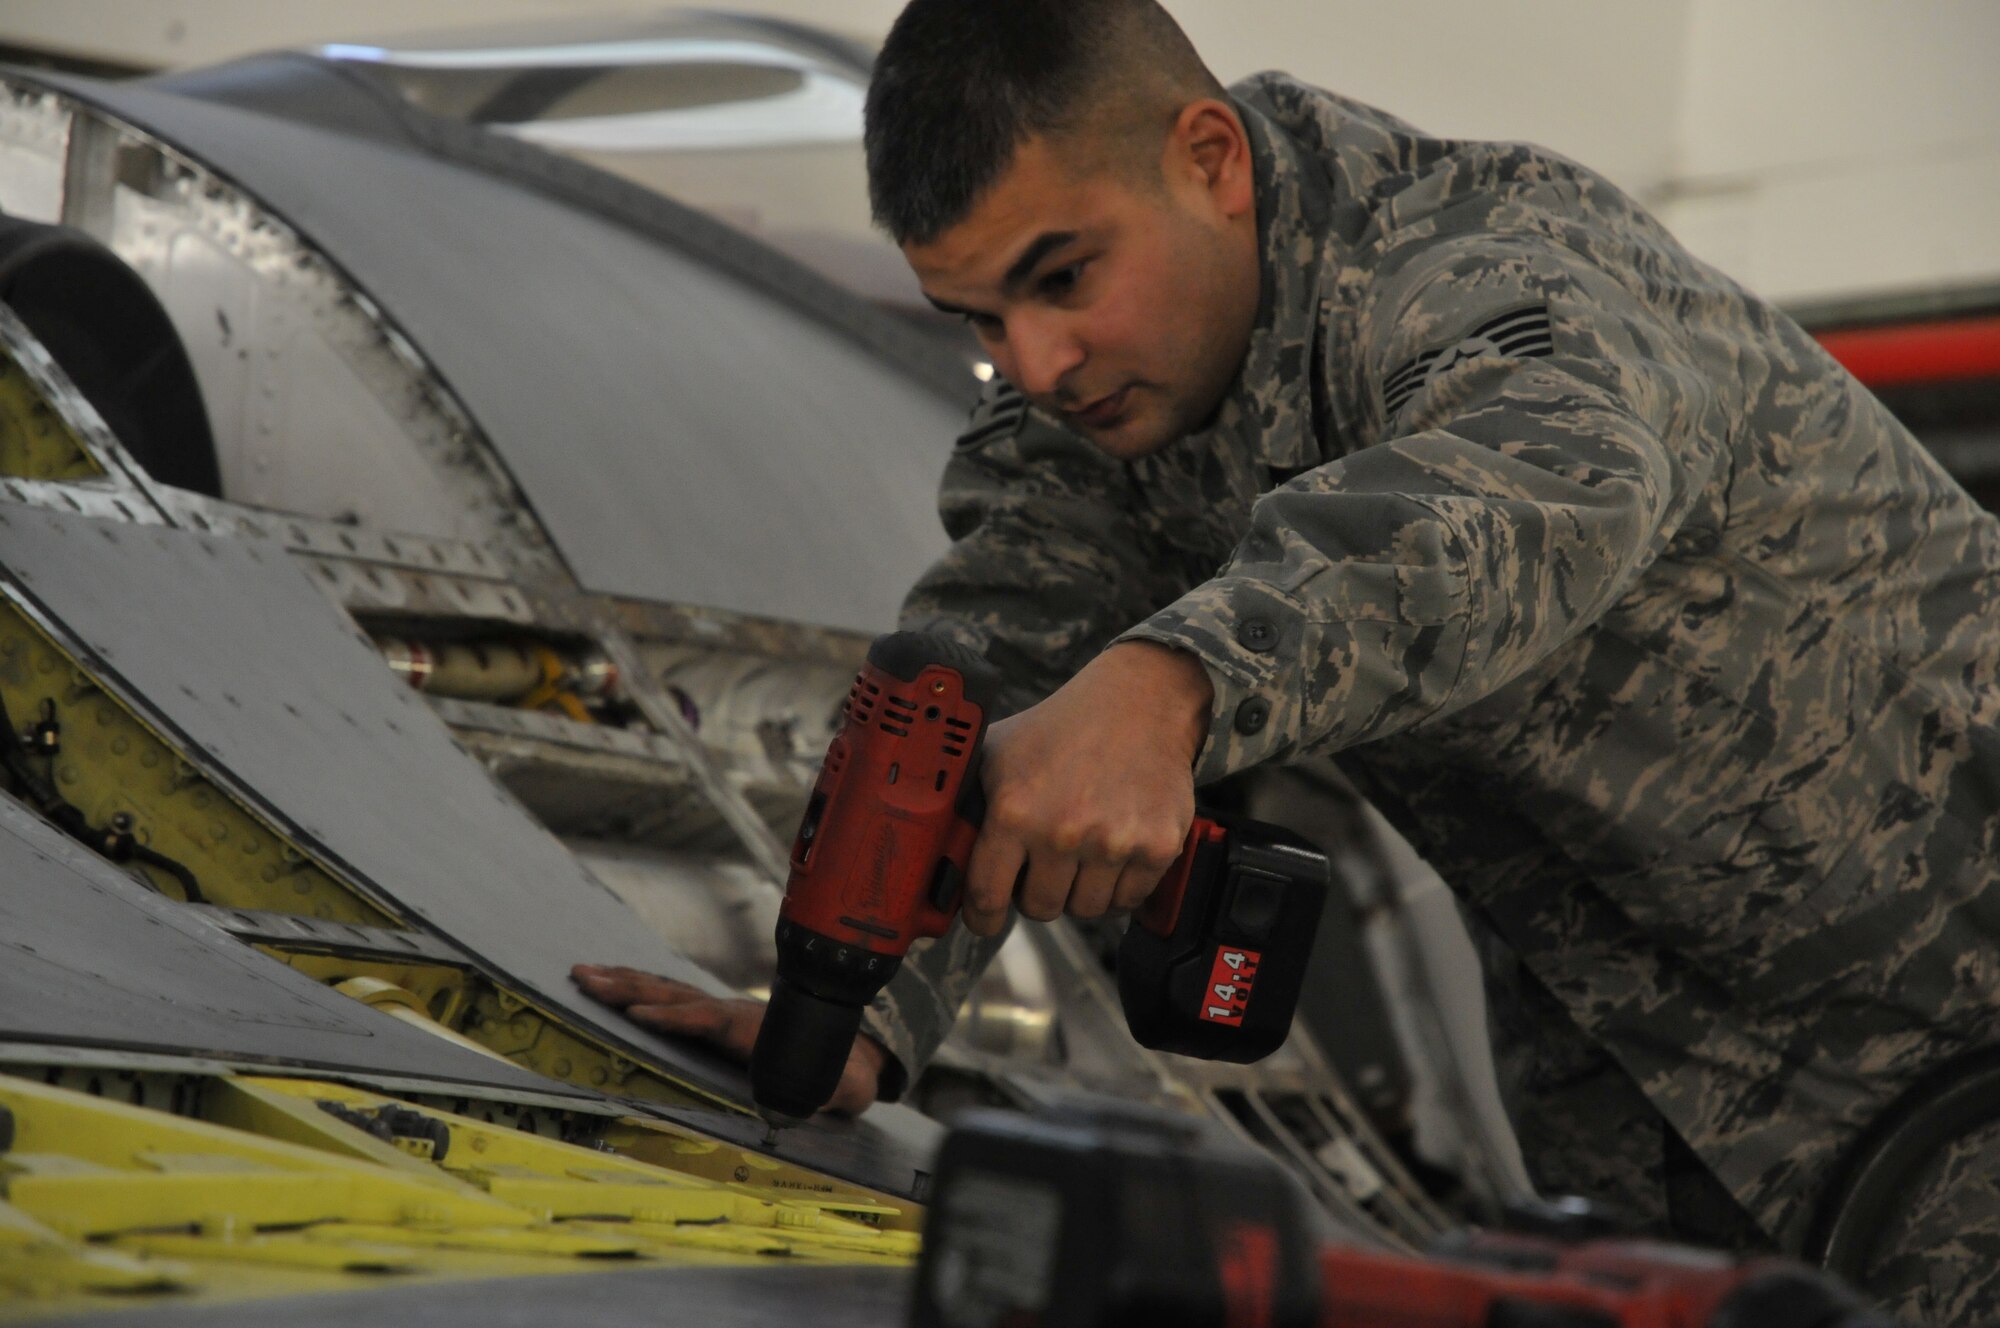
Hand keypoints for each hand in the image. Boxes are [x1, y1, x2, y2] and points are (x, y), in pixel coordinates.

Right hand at [569, 964, 889, 1114]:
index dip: (676, 1018)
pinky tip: (609, 981)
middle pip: (676, 995)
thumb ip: (827, 1095)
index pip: (710, 1021)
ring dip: (624, 980)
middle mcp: (732, 1013)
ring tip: (581, 972)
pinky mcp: (712, 1015)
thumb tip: (811, 1104)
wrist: (847, 1049)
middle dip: (629, 987)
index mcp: (757, 1032)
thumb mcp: (841, 1090)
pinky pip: (671, 996)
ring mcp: (720, 1010)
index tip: (638, 1013)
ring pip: (667, 990)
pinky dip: (638, 986)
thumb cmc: (839, 1076)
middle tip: (585, 976)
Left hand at [964, 641, 1211, 936]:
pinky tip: (1113, 851)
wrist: (1139, 703)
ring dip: (1080, 890)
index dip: (982, 917)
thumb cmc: (1060, 729)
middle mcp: (1063, 831)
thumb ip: (968, 805)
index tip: (985, 920)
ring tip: (1081, 851)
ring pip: (1086, 910)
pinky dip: (1119, 887)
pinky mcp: (1157, 847)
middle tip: (1043, 864)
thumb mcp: (997, 755)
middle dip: (1036, 892)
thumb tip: (938, 854)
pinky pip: (1128, 900)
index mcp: (1015, 810)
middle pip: (1040, 909)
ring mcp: (1113, 842)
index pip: (987, 896)